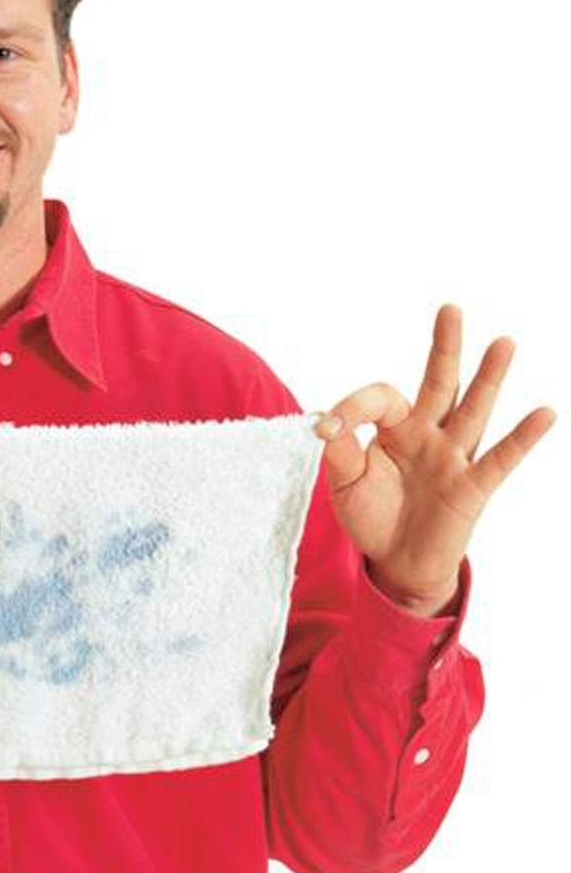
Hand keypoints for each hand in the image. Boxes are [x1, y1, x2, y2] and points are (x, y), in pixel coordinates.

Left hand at [313, 303, 555, 615]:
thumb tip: (326, 422)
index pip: (380, 398)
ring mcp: (453, 458)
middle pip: (439, 383)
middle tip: (450, 309)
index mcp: (393, 429)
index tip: (330, 426)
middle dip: (444, 346)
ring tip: (504, 342)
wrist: (395, 563)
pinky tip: (545, 412)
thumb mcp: (343, 484)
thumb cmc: (370, 516)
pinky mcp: (472, 487)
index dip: (354, 406)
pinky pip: (500, 459)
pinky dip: (523, 437)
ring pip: (473, 410)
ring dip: (489, 377)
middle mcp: (427, 435)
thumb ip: (339, 452)